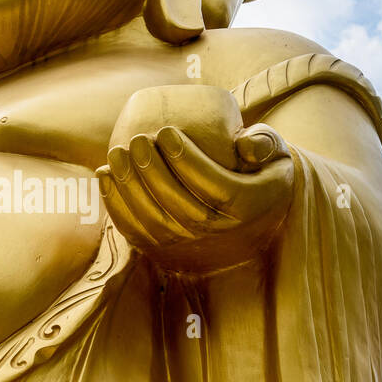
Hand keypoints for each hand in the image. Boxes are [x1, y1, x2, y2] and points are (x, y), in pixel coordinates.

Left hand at [97, 121, 294, 270]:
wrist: (250, 216)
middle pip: (181, 207)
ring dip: (130, 188)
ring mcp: (190, 246)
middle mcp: (220, 233)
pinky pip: (136, 232)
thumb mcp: (276, 156)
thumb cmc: (259, 172)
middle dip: (153, 172)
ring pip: (155, 222)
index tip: (166, 130)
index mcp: (249, 207)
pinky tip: (105, 174)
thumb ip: (265, 143)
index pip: (217, 188)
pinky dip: (116, 206)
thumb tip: (245, 146)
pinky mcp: (164, 250)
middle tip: (137, 140)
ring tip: (117, 153)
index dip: (189, 162)